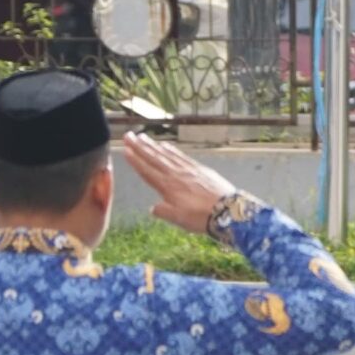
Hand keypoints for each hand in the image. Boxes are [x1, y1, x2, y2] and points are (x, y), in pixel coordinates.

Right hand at [122, 130, 237, 234]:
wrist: (228, 211)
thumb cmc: (201, 217)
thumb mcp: (178, 218)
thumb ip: (163, 211)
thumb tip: (153, 208)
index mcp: (167, 186)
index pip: (146, 170)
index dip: (135, 160)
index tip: (125, 150)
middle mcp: (175, 174)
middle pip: (154, 158)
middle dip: (139, 147)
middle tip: (129, 136)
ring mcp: (188, 169)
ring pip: (166, 154)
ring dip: (153, 145)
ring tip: (143, 137)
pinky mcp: (200, 168)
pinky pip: (181, 156)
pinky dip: (172, 149)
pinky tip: (165, 145)